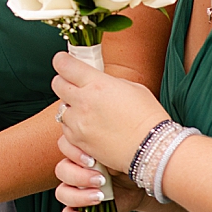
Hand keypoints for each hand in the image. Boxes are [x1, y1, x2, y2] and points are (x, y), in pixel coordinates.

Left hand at [51, 51, 166, 172]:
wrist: (154, 150)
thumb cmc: (149, 118)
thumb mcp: (133, 87)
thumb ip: (108, 82)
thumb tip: (96, 81)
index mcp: (97, 84)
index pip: (65, 65)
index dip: (63, 62)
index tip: (65, 62)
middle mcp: (83, 102)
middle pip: (57, 84)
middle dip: (64, 83)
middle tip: (75, 87)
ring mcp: (79, 123)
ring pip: (60, 109)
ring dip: (70, 109)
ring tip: (88, 113)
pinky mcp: (78, 142)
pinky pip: (65, 131)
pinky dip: (73, 128)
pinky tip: (89, 129)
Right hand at [56, 133, 145, 211]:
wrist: (140, 184)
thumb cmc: (129, 163)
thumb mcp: (118, 151)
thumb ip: (104, 146)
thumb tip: (99, 144)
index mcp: (81, 151)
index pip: (64, 146)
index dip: (73, 153)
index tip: (92, 161)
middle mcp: (75, 169)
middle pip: (61, 171)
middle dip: (80, 176)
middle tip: (101, 180)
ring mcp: (77, 189)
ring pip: (62, 192)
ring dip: (78, 196)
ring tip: (99, 197)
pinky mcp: (82, 207)